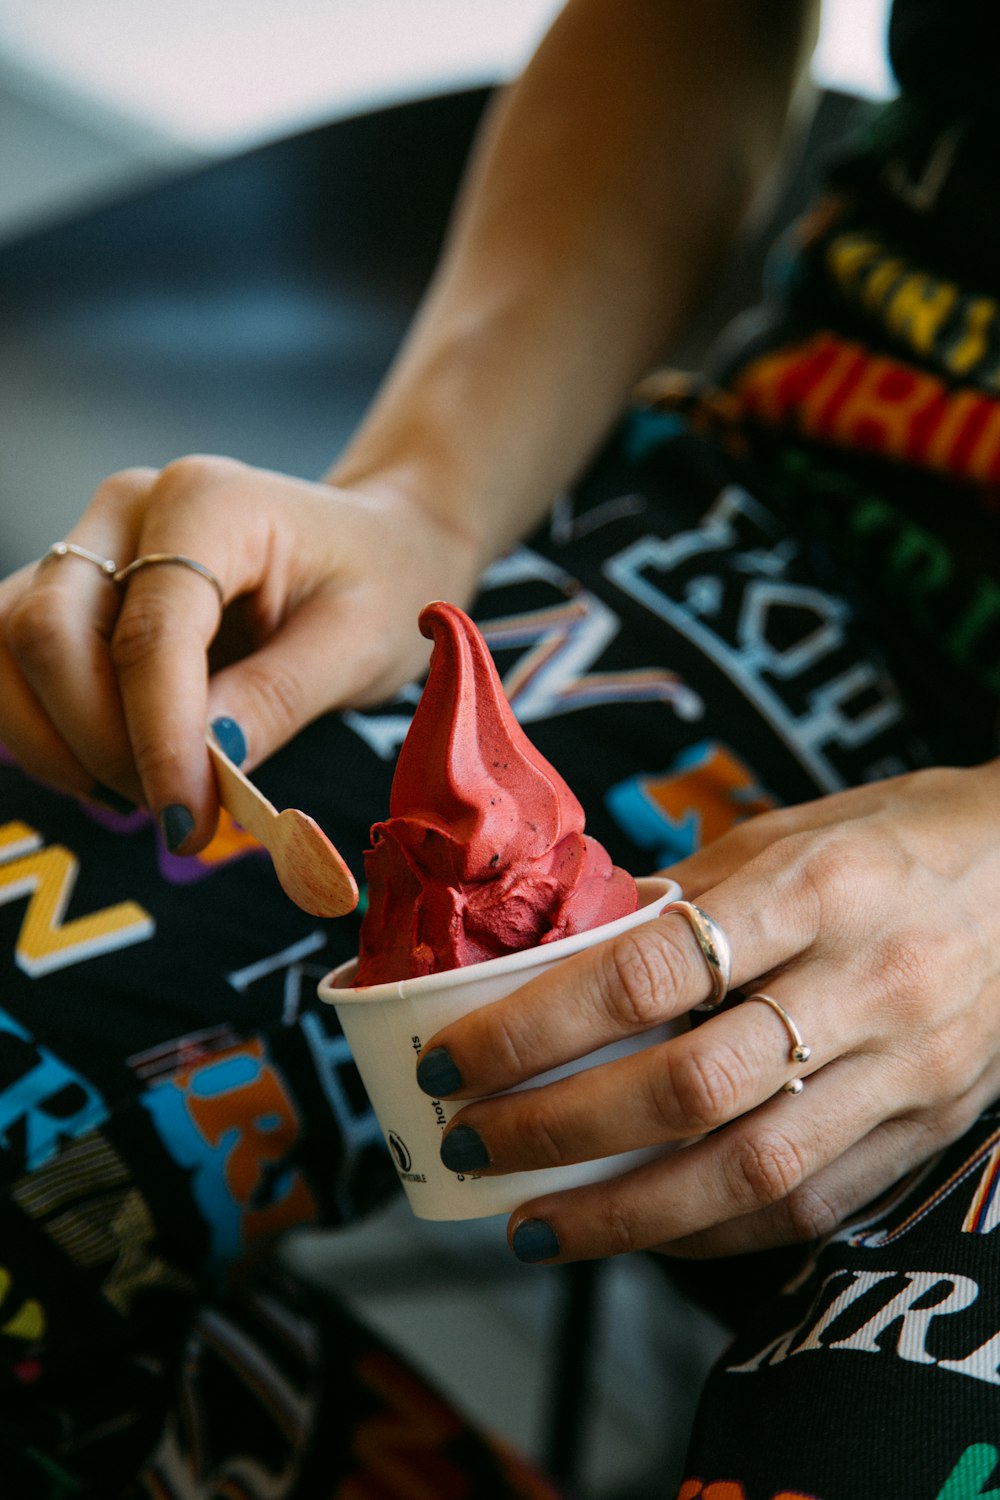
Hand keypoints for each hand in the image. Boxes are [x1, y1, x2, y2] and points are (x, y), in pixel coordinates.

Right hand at [0, 457, 480, 849]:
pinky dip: (47, 731)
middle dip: (101, 745)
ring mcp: (91, 542)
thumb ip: (277, 697)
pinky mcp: (73, 587)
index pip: (149, 631)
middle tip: (181, 809)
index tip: (187, 822)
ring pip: (9, 648)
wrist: (375, 546)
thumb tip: (203, 765)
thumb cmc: (377, 584)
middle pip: (48, 633)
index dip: (157, 738)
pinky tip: (113, 769)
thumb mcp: (359, 644)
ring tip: (146, 791)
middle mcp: (130, 508)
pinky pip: (15, 662)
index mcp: (212, 502)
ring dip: (58, 743)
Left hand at [416, 763, 999, 1261]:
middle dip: (556, 1129)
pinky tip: (642, 1231)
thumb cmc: (901, 839)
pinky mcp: (929, 1130)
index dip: (533, 1027)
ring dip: (620, 1215)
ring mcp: (906, 1070)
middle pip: (686, 1086)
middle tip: (471, 1140)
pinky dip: (711, 1232)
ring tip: (530, 1225)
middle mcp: (865, 984)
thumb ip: (681, 898)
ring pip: (746, 1173)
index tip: (455, 1057)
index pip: (647, 971)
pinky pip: (810, 1208)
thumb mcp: (788, 833)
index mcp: (815, 888)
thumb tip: (561, 952)